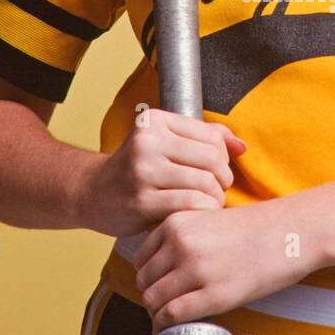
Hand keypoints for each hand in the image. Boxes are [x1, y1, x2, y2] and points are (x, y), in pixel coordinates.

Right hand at [75, 108, 246, 237]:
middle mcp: (147, 141)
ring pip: (204, 182)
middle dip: (223, 178)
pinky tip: (198, 214)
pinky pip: (190, 204)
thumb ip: (204, 139)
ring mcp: (143, 170)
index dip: (223, 157)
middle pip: (212, 159)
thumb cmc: (135, 169)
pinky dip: (203, 210)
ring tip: (209, 202)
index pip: (211, 136)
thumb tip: (242, 146)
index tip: (216, 170)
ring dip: (215, 197)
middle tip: (217, 189)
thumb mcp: (165, 144)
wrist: (92, 193)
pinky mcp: (142, 200)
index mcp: (156, 121)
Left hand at [133, 200, 316, 331]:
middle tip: (163, 308)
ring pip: (153, 300)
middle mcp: (181, 244)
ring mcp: (197, 269)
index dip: (148, 277)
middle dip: (151, 298)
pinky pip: (173, 315)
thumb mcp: (209, 220)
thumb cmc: (257, 228)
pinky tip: (171, 329)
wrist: (292, 231)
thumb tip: (167, 268)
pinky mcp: (215, 294)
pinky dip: (165, 326)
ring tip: (168, 320)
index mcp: (177, 223)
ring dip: (156, 314)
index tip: (158, 288)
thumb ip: (185, 237)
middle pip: (145, 281)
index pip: (142, 258)